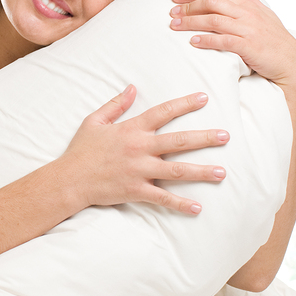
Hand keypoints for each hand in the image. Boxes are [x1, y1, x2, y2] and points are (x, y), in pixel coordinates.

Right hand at [60, 85, 229, 214]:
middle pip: (179, 141)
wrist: (69, 180)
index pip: (163, 112)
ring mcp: (139, 170)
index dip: (184, 104)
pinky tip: (197, 208)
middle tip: (226, 136)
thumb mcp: (94, 121)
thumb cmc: (81, 150)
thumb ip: (115, 104)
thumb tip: (131, 87)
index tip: (204, 98)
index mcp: (131, 129)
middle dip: (204, 138)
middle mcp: (139, 148)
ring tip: (221, 172)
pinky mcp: (136, 190)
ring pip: (177, 170)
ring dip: (201, 171)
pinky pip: (162, 198)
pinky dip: (180, 204)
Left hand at [169, 0, 295, 91]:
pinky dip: (207, 40)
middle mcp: (247, 14)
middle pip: (212, 3)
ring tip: (175, 25)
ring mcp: (249, 30)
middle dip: (189, 6)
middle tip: (172, 12)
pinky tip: (193, 42)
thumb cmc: (275, 39)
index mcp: (248, 5)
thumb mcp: (263, 13)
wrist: (292, 63)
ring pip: (214, 20)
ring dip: (191, 22)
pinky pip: (224, 41)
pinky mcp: (249, 47)